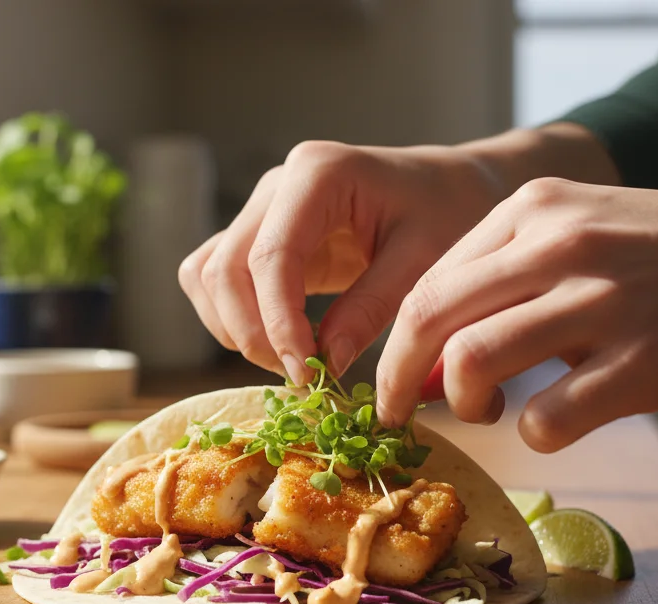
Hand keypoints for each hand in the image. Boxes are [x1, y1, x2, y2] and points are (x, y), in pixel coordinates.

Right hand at [178, 140, 503, 384]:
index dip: (277, 322)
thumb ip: (373, 307)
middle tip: (301, 376)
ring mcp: (261, 211)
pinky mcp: (259, 239)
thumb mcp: (426, 261)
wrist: (451, 191)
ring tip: (293, 362)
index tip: (306, 372)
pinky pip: (217, 280)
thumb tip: (325, 361)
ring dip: (236, 329)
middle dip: (253, 333)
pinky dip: (233, 319)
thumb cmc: (448, 214)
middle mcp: (277, 186)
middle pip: (223, 268)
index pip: (270, 256)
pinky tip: (283, 343)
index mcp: (318, 173)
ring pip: (207, 276)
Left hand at [377, 177, 657, 450]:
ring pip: (470, 361)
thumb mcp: (588, 230)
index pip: (429, 279)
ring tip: (489, 410)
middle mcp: (558, 245)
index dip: (397, 340)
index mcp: (536, 209)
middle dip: (395, 378)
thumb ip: (511, 278)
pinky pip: (544, 417)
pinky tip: (556, 425)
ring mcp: (600, 302)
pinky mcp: (641, 363)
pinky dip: (533, 433)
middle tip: (398, 414)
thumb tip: (431, 355)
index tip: (396, 378)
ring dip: (462, 402)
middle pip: (428, 317)